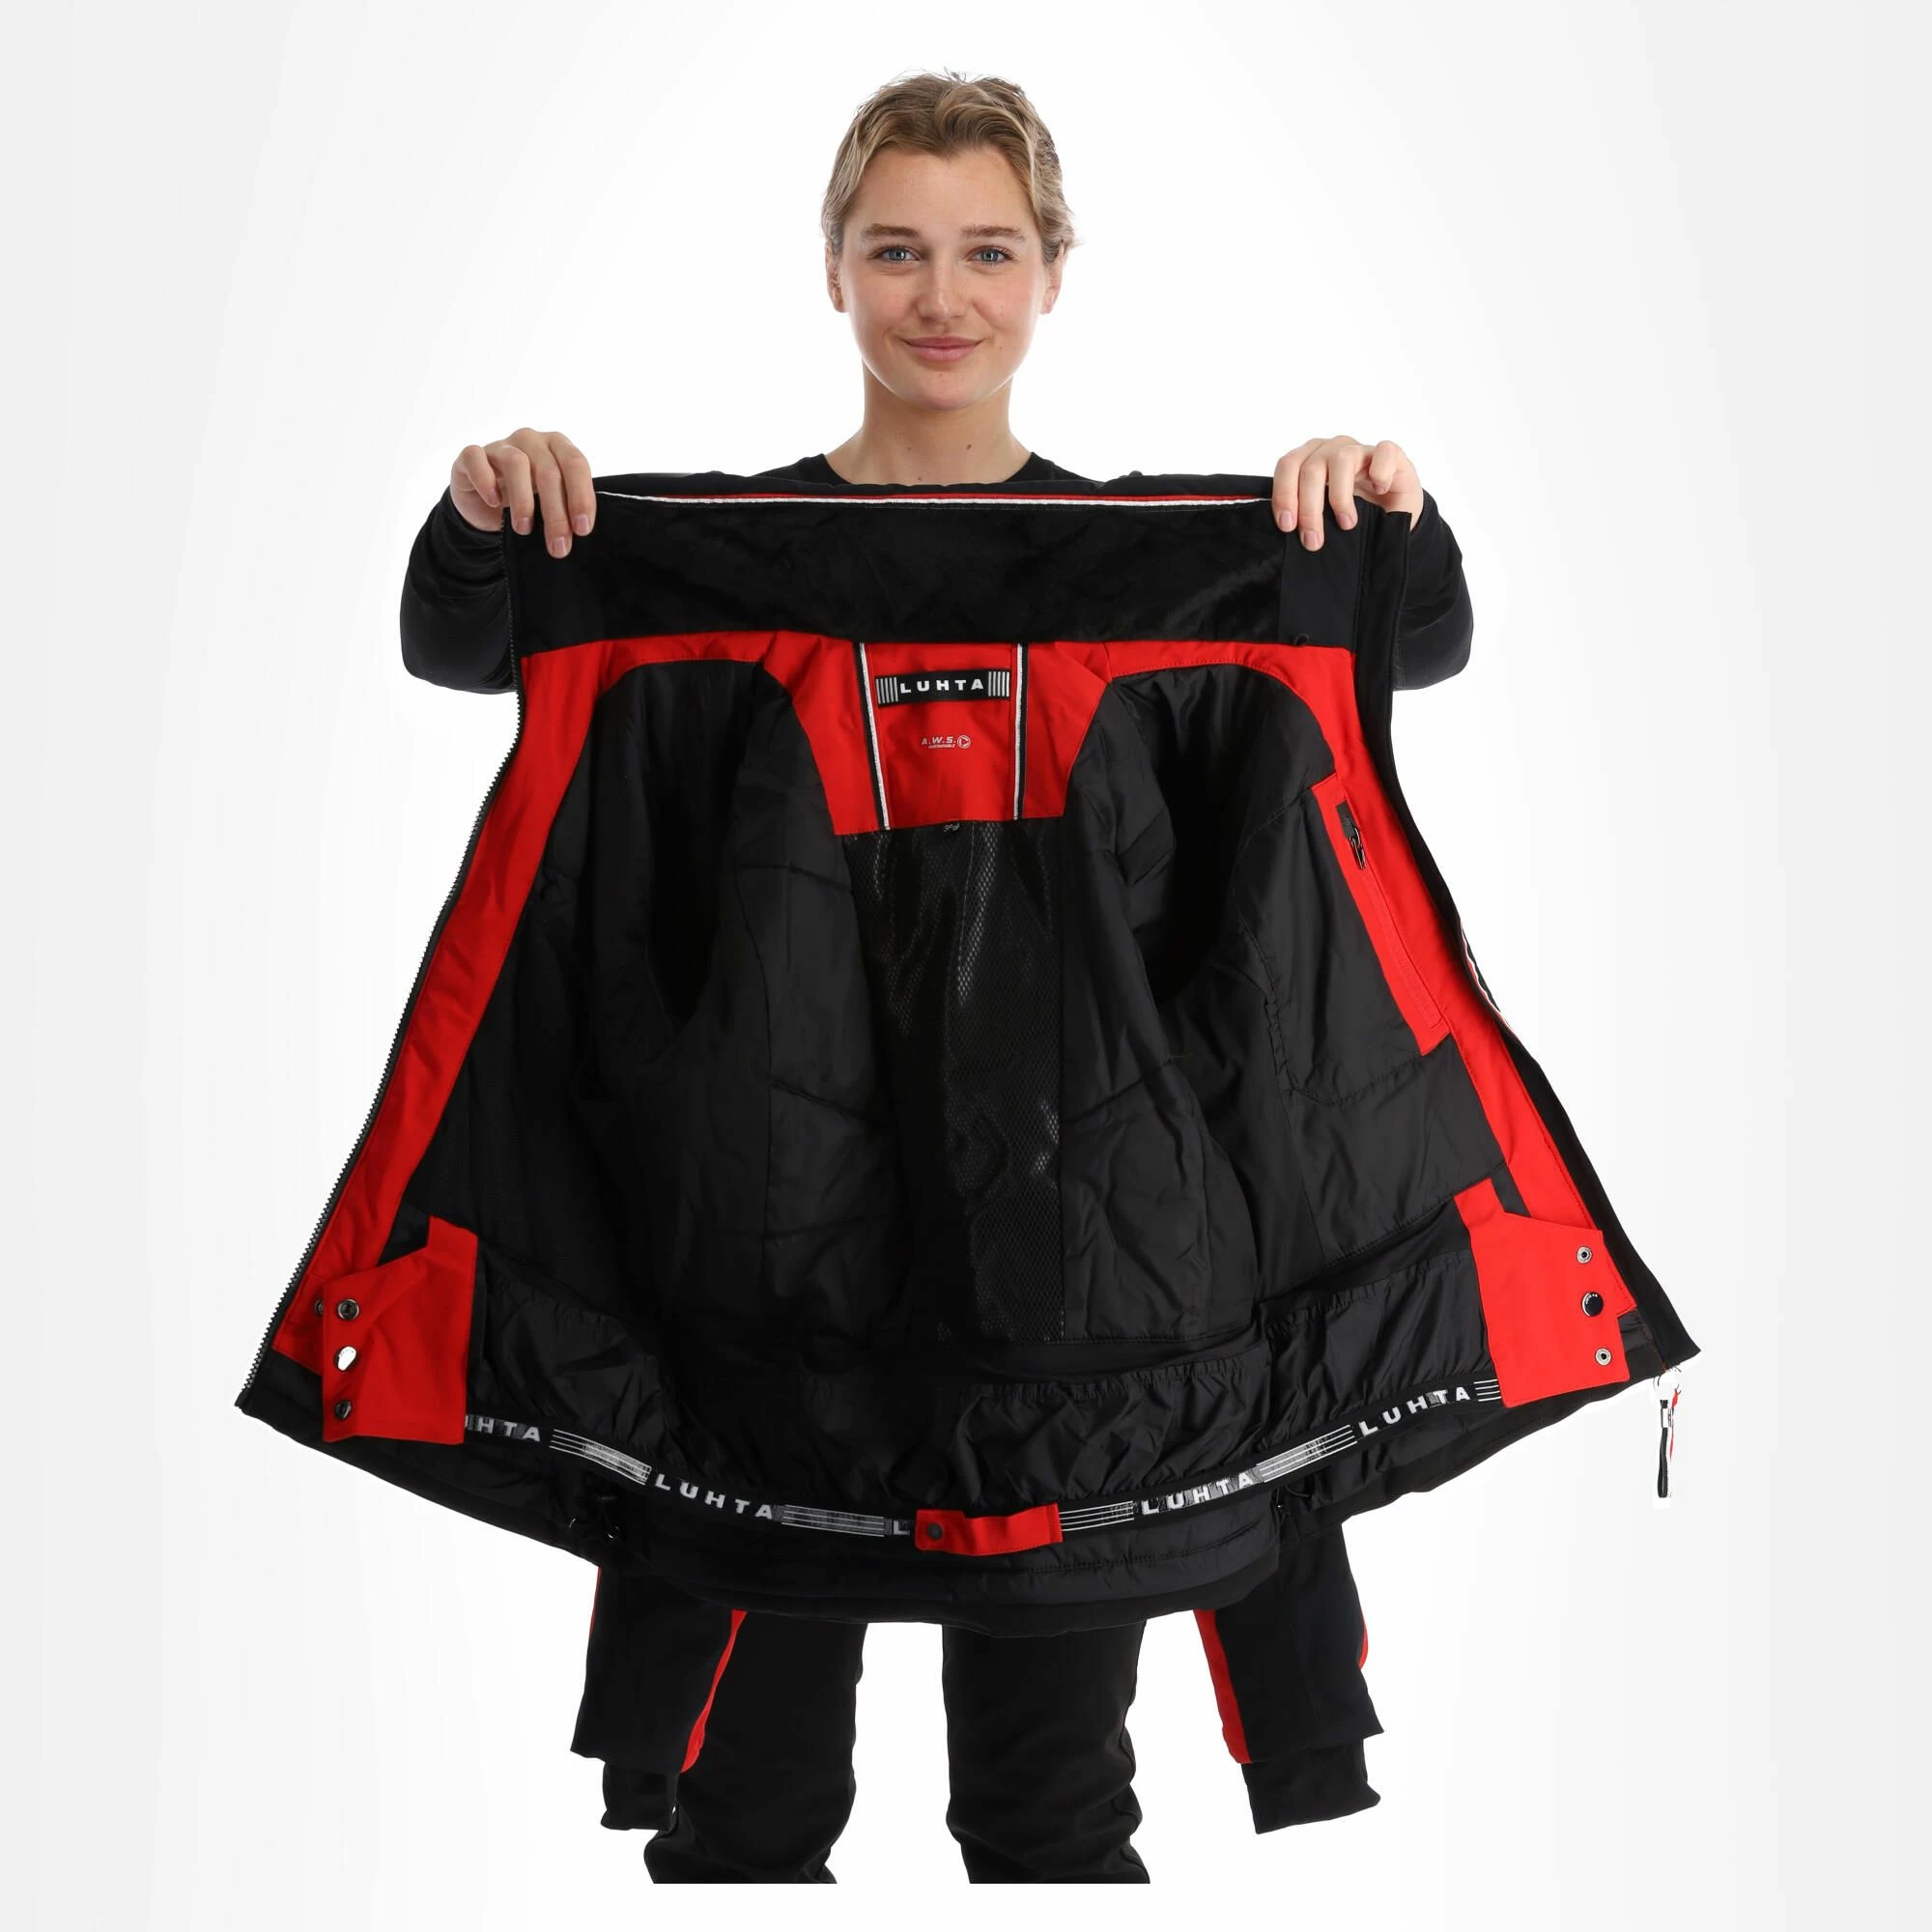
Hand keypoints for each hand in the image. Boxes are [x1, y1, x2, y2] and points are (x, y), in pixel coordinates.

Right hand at [449, 429, 596, 557]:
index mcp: (557, 446)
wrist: (484, 504)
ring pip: (516, 463)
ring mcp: (500, 445)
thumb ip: (567, 508)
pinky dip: (486, 481)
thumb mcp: (550, 503)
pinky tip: (494, 503)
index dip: (581, 497)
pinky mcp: (471, 456)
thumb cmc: (527, 500)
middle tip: (557, 544)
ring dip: (523, 501)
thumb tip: (580, 530)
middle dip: (556, 512)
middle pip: (548, 470)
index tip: (582, 529)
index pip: (575, 464)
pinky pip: (476, 459)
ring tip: (524, 529)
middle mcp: (531, 440)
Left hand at [1273, 437, 1423, 549]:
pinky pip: (1383, 453)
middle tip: (1313, 540)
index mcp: (1309, 459)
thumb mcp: (1322, 516)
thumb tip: (1283, 530)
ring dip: (1340, 497)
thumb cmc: (1353, 513)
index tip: (1288, 526)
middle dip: (1309, 508)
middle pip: (1311, 468)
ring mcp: (1360, 449)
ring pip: (1341, 461)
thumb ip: (1301, 515)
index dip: (1284, 494)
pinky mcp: (1390, 453)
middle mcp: (1332, 449)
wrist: (1393, 513)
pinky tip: (1379, 490)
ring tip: (1347, 524)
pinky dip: (1380, 472)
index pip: (1288, 466)